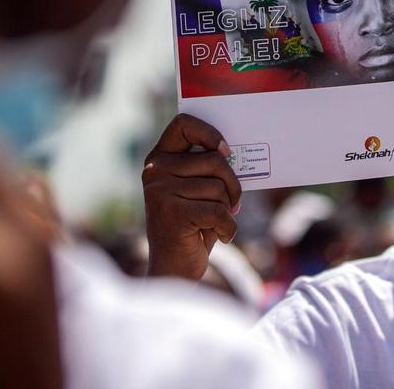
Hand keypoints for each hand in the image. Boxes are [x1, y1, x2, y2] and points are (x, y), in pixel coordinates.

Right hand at [142, 114, 241, 279]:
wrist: (173, 270)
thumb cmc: (192, 226)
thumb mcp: (196, 190)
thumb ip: (207, 169)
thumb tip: (238, 151)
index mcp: (158, 158)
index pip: (183, 123)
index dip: (210, 133)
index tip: (226, 152)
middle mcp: (155, 171)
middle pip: (214, 160)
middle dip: (233, 184)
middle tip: (232, 203)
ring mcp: (160, 192)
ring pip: (219, 187)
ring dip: (228, 209)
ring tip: (216, 223)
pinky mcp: (172, 214)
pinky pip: (219, 212)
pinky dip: (229, 228)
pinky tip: (221, 236)